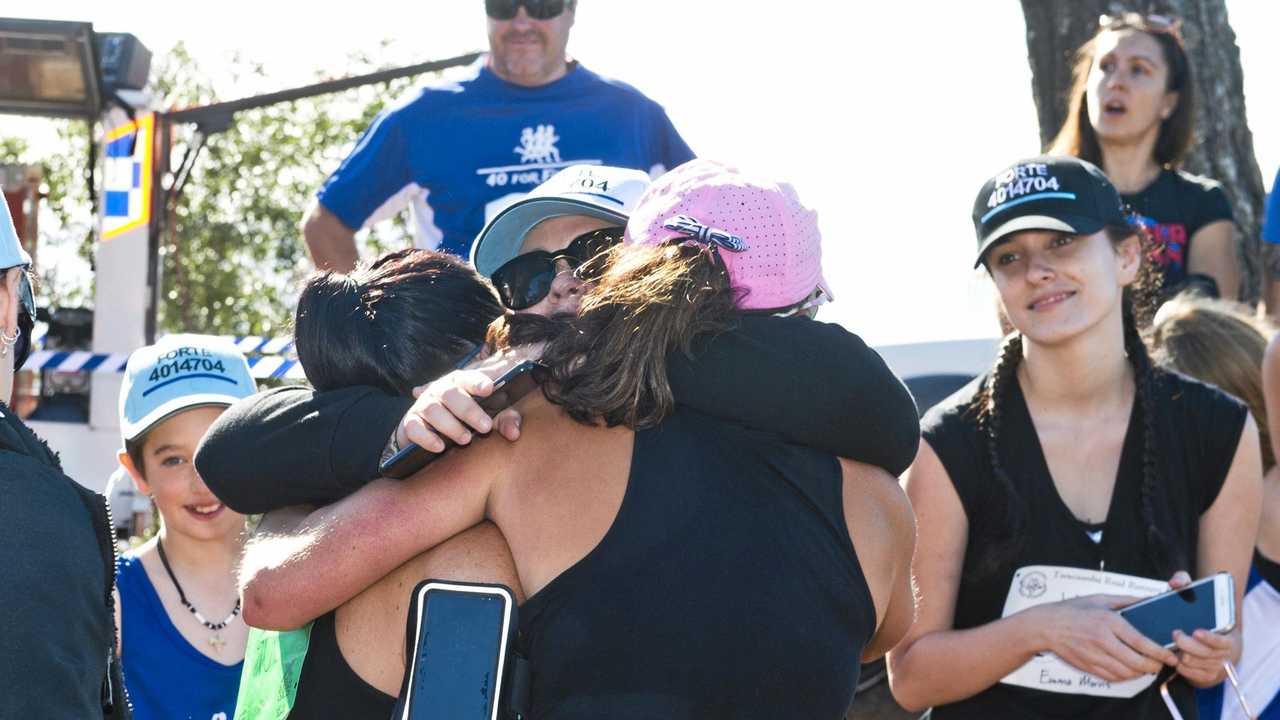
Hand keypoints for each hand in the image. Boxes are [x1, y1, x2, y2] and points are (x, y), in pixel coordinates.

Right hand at [395, 351, 530, 451]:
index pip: (468, 376)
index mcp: (460, 382)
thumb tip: (514, 433)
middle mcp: (440, 390)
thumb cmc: (467, 419)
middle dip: (469, 410)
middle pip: (451, 394)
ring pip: (433, 410)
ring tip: (466, 439)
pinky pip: (414, 428)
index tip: (489, 389)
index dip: (478, 381)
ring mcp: (423, 405)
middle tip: (486, 427)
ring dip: (450, 425)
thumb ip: (504, 420)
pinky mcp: (410, 423)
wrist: (430, 429)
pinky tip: (440, 447)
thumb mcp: (489, 416)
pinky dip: (427, 438)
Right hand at [1033, 594, 1178, 682]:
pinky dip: (1127, 676)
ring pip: (1127, 673)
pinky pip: (1114, 678)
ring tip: (1147, 665)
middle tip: (1161, 662)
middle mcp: (1102, 641)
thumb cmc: (1074, 610)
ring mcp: (1095, 656)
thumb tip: (1149, 600)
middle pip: (1137, 662)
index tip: (1171, 655)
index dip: (1160, 652)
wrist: (1046, 626)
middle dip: (1154, 665)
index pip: (1141, 642)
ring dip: (1141, 672)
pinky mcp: (1089, 667)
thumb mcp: (1100, 599)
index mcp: (1108, 622)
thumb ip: (1127, 600)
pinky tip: (1130, 669)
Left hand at [1166, 569, 1235, 686]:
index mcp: (1226, 635)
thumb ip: (1184, 582)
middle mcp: (1223, 653)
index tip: (1196, 631)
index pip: (1222, 640)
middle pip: (1205, 654)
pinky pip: (1191, 675)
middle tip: (1175, 634)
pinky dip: (1181, 667)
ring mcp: (1214, 666)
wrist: (1205, 639)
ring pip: (1196, 664)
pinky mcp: (1205, 676)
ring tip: (1173, 645)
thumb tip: (1175, 582)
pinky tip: (1174, 657)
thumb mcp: (1191, 596)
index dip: (1210, 638)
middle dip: (1188, 645)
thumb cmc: (1197, 614)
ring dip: (1182, 656)